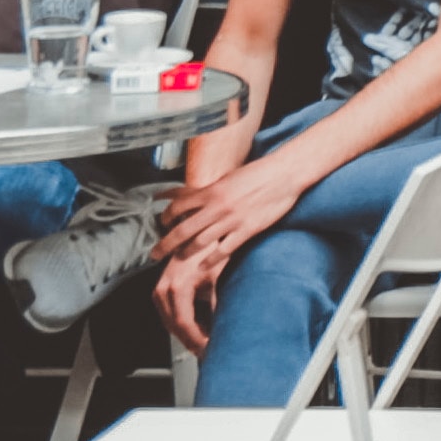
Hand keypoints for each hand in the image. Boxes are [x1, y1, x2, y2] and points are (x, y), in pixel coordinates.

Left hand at [152, 148, 309, 341]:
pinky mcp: (248, 229)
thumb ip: (207, 189)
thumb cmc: (258, 173)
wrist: (285, 174)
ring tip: (177, 261)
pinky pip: (224, 249)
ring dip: (185, 253)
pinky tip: (202, 267)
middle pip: (182, 229)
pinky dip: (210, 260)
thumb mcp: (227, 178)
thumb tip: (185, 193)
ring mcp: (232, 219)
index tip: (162, 224)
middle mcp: (217, 207)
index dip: (166, 217)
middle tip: (154, 255)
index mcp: (211, 191)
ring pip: (200, 242)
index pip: (178, 207)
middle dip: (165, 244)